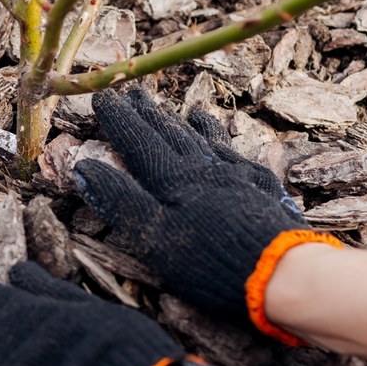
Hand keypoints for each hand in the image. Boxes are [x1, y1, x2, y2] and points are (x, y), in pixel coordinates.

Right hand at [73, 89, 342, 343]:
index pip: (138, 141)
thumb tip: (84, 166)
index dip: (119, 119)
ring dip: (183, 122)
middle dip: (148, 113)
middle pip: (170, 133)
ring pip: (202, 139)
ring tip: (175, 108)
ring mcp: (236, 175)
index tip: (103, 97)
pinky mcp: (262, 188)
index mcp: (173, 179)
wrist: (282, 273)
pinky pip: (235, 153)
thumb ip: (120, 200)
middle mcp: (203, 168)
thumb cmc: (210, 261)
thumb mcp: (154, 238)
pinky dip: (220, 139)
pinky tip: (220, 137)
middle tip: (133, 92)